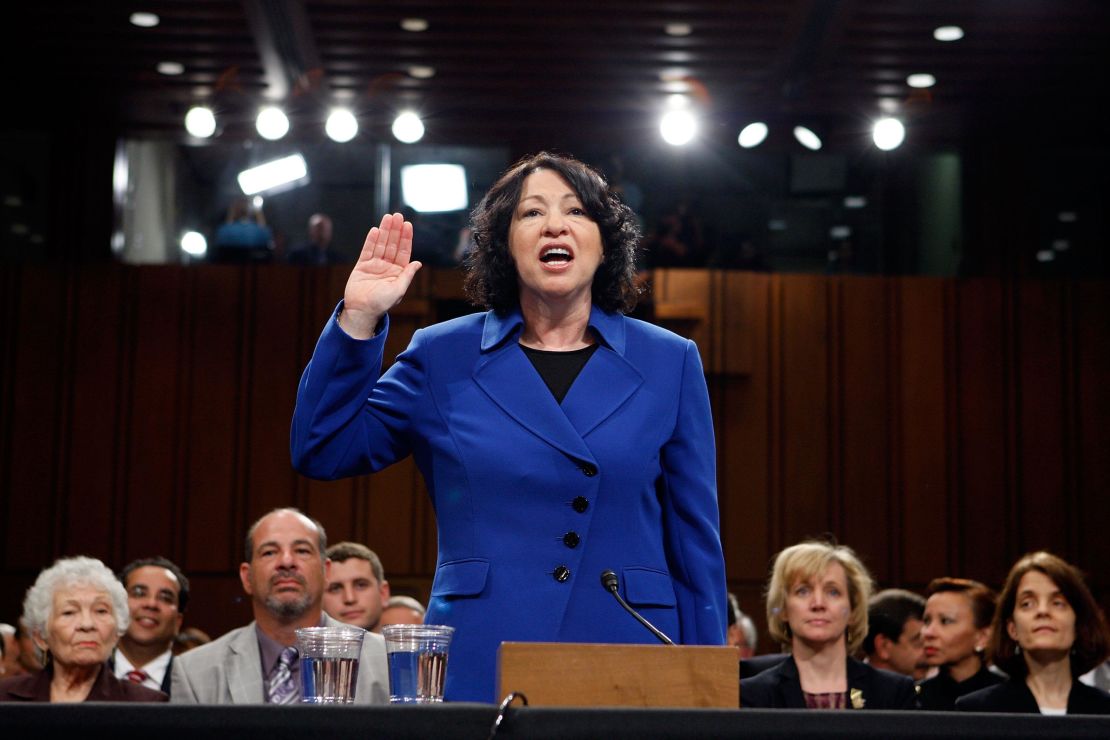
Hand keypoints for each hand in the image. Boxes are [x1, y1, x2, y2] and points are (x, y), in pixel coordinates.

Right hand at [340, 213, 421, 337]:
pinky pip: (368, 250)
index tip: (408, 225)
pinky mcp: (362, 265)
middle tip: (398, 215)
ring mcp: (375, 264)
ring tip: (388, 217)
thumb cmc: (381, 304)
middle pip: (393, 244)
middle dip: (395, 230)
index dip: (406, 238)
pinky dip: (371, 240)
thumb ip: (407, 275)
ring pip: (381, 244)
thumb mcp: (398, 290)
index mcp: (398, 272)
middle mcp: (388, 266)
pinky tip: (376, 230)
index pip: (404, 251)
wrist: (361, 311)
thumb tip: (418, 262)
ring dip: (385, 231)